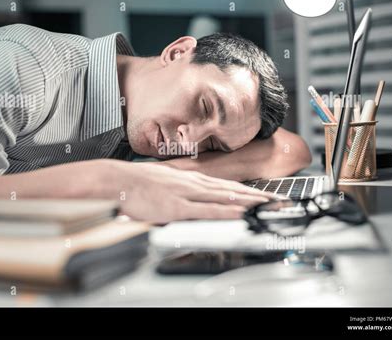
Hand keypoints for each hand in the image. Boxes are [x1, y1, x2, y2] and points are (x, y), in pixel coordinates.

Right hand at [112, 162, 278, 222]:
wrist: (118, 180)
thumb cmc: (137, 182)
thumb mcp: (164, 180)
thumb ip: (180, 189)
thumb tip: (190, 197)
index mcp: (190, 179)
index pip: (224, 185)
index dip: (245, 189)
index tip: (260, 194)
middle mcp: (193, 184)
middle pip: (230, 189)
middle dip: (254, 194)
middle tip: (273, 199)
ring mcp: (187, 194)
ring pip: (223, 197)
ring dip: (246, 201)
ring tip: (265, 204)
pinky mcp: (178, 206)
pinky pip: (206, 209)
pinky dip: (225, 211)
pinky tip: (238, 213)